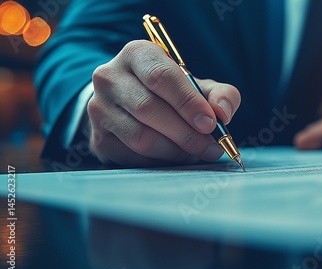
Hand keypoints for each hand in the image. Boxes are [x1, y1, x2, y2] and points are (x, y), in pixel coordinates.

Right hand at [87, 40, 240, 166]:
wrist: (131, 105)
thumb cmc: (171, 93)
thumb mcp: (198, 86)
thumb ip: (220, 94)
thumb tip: (223, 113)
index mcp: (137, 54)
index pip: (161, 76)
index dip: (188, 102)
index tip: (210, 123)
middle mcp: (109, 77)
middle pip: (149, 109)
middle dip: (186, 133)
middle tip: (210, 147)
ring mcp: (98, 109)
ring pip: (141, 137)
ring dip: (175, 151)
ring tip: (195, 152)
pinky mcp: (98, 138)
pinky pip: (133, 156)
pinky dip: (160, 161)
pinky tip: (174, 156)